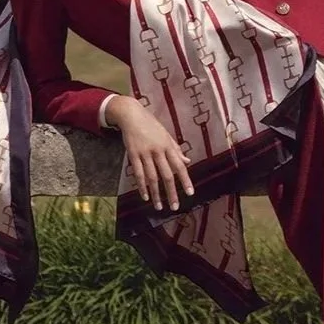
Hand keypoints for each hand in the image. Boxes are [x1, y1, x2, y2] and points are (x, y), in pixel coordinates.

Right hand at [107, 97, 193, 211]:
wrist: (132, 115)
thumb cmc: (151, 126)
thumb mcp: (166, 135)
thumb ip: (176, 149)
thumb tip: (188, 161)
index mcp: (168, 145)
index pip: (179, 165)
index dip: (185, 180)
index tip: (190, 193)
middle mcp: (158, 150)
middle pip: (166, 175)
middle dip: (171, 192)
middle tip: (174, 207)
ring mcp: (145, 153)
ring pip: (152, 177)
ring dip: (156, 194)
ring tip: (159, 207)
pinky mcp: (133, 155)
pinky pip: (138, 174)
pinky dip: (142, 186)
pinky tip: (145, 197)